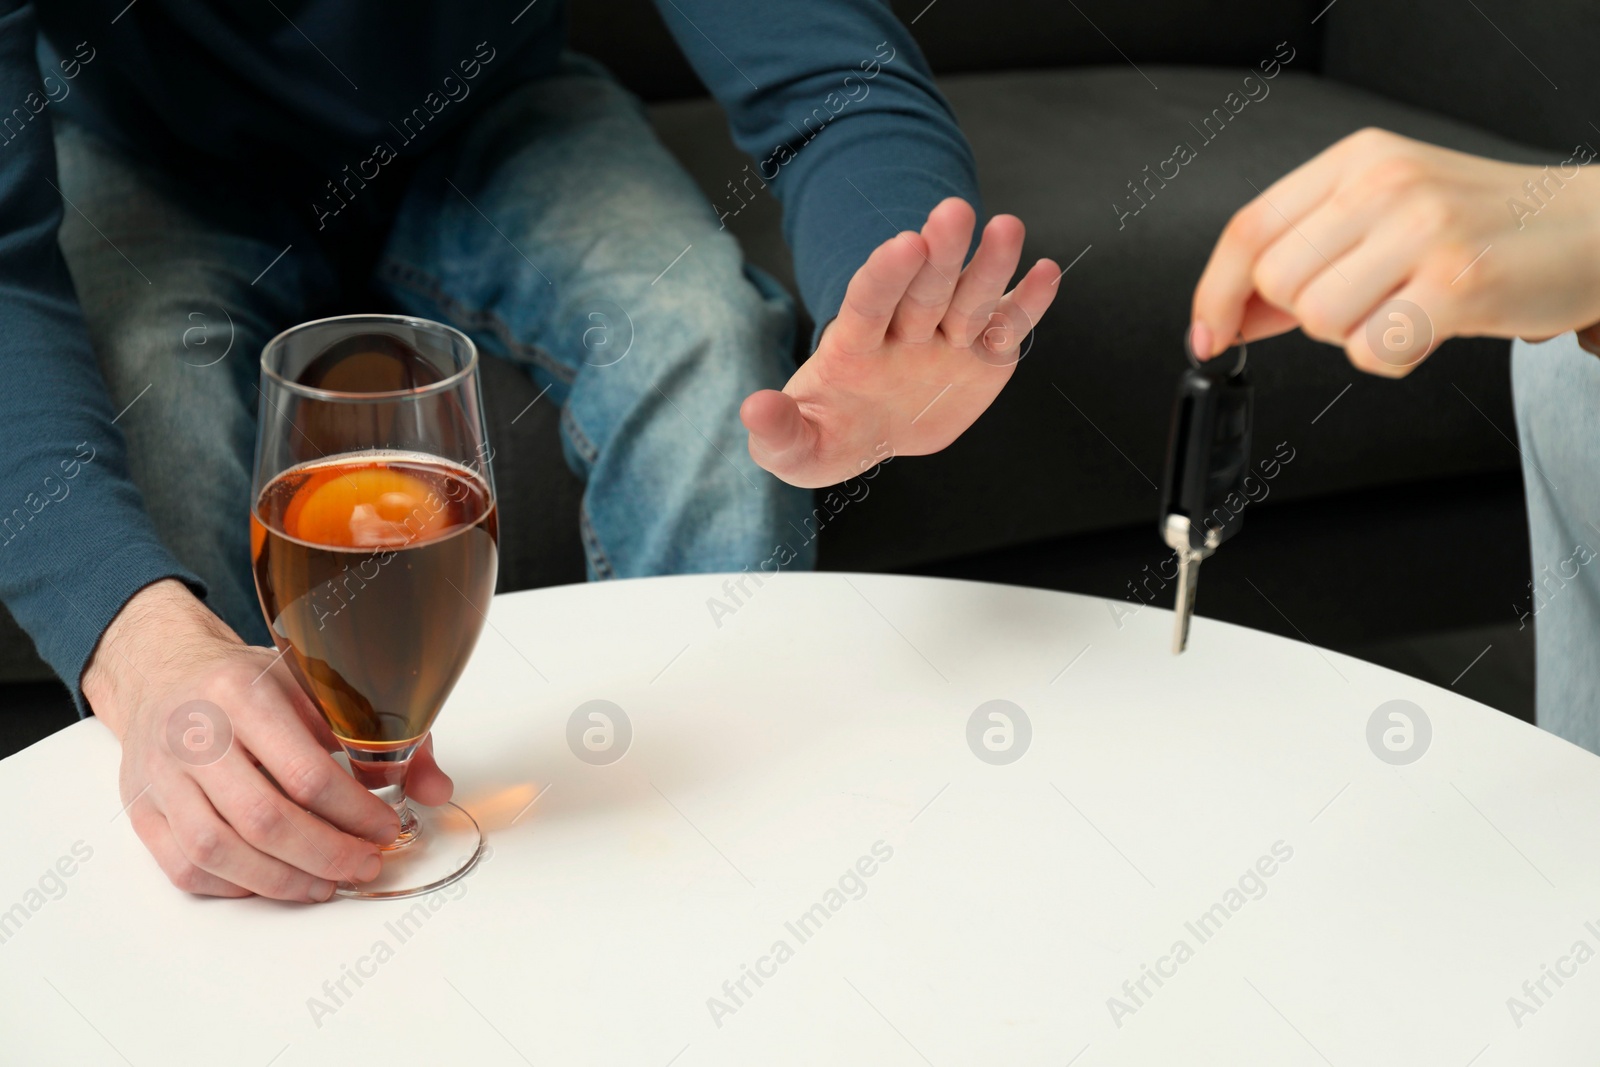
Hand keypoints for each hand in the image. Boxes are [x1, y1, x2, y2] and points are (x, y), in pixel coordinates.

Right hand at [83, 579, 454, 899]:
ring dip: (283, 881)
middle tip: (365, 866)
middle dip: (327, 855)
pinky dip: (236, 885)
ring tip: (327, 883)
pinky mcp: (142, 809)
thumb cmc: (249, 682)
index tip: (387, 828)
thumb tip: (436, 790)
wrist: (165, 670)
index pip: (307, 772)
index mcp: (244, 694)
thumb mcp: (319, 685)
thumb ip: (384, 735)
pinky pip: (186, 868)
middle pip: (264, 820)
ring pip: (219, 852)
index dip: (355, 813)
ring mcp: (161, 776)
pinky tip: (276, 879)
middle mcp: (195, 735)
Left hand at [741, 197, 1060, 486]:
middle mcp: (903, 332)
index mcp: (855, 346)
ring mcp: (946, 340)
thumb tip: (754, 409)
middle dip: (940, 253)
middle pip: (924, 289)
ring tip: (1008, 228)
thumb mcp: (794, 449)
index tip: (904, 243)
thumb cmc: (825, 436)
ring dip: (989, 265)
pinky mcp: (983, 357)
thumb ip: (777, 431)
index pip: (869, 303)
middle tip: (953, 212)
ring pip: (970, 299)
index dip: (885, 275)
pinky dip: (1027, 303)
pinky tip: (1046, 273)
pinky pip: (1007, 328)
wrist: (865, 438)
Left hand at [1189, 127, 1599, 375]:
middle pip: (1276, 283)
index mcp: (1357, 160)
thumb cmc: (1482, 226)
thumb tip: (1228, 315)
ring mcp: (1423, 229)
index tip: (1207, 335)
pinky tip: (1430, 326)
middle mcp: (1385, 183)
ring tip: (1405, 306)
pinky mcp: (1457, 283)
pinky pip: (1371, 352)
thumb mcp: (1384, 215)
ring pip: (1318, 320)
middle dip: (1308, 313)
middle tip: (1369, 300)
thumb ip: (1306, 257)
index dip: (1214, 294)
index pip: (1249, 230)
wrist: (1592, 229)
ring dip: (1354, 335)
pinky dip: (1392, 358)